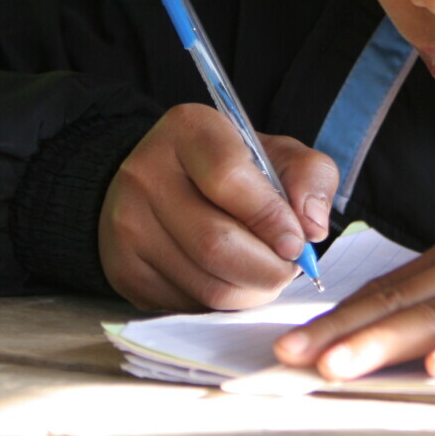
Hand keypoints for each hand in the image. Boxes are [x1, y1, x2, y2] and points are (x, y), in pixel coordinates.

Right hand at [99, 103, 337, 310]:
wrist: (164, 183)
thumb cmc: (233, 168)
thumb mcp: (277, 153)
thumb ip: (309, 177)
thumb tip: (311, 226)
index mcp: (188, 130)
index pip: (228, 178)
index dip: (270, 218)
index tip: (296, 242)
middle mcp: (146, 174)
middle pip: (215, 244)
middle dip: (268, 268)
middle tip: (289, 268)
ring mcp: (128, 225)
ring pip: (205, 284)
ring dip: (251, 291)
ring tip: (266, 274)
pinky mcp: (123, 269)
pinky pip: (188, 305)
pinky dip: (224, 304)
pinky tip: (233, 281)